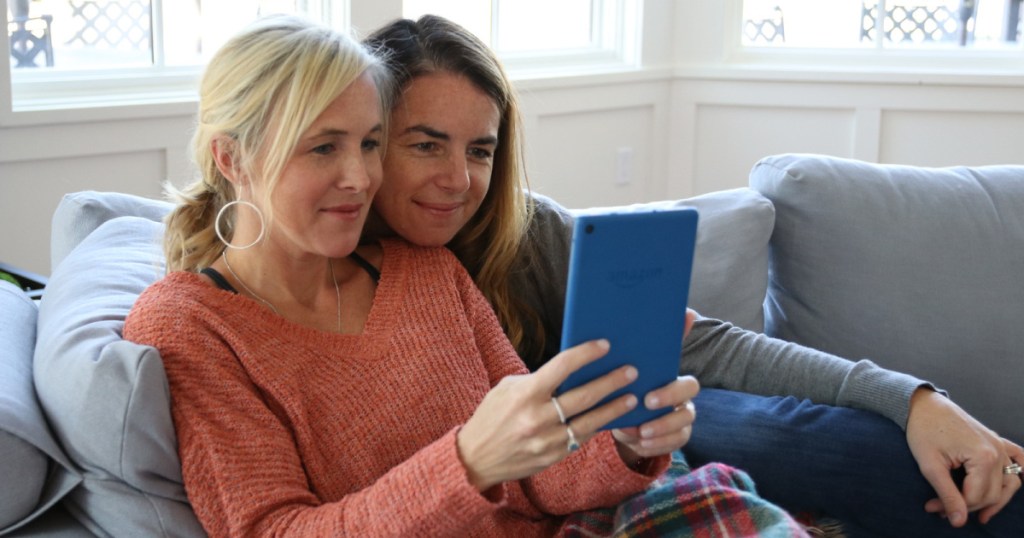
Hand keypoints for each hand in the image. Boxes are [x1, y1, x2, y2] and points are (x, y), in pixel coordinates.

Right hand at [457, 339, 638, 490]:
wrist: (475, 458)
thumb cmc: (492, 416)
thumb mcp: (507, 389)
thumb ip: (537, 380)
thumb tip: (570, 371)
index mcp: (525, 394)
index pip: (562, 367)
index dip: (586, 354)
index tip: (605, 345)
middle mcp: (537, 417)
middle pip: (584, 396)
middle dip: (611, 381)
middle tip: (631, 372)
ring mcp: (547, 440)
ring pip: (590, 421)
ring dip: (614, 408)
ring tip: (632, 397)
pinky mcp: (553, 457)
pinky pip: (581, 438)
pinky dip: (597, 427)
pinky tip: (610, 418)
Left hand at [611, 375, 699, 465]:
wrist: (627, 422)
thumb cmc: (630, 399)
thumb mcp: (627, 395)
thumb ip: (629, 394)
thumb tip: (622, 399)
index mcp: (678, 385)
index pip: (689, 386)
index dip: (671, 394)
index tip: (647, 400)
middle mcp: (685, 405)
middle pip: (689, 413)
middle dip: (666, 421)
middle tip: (642, 428)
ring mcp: (683, 425)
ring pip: (681, 433)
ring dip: (659, 436)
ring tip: (640, 436)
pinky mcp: (678, 440)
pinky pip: (672, 446)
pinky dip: (655, 445)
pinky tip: (641, 444)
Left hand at [906, 388, 1023, 526]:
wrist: (923, 406)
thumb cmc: (923, 431)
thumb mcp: (930, 466)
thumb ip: (947, 494)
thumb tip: (958, 521)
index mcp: (983, 457)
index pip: (976, 497)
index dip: (954, 507)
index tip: (933, 508)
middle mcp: (998, 452)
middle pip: (992, 494)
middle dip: (968, 506)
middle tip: (941, 509)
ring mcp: (1000, 446)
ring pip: (1009, 484)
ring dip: (994, 500)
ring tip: (979, 515)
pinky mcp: (997, 441)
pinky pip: (1019, 460)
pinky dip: (1020, 473)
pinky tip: (1010, 487)